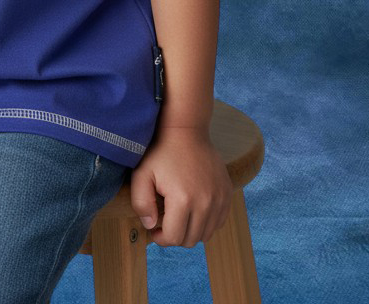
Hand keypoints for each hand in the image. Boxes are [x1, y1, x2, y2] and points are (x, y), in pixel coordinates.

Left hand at [128, 125, 232, 247]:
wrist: (186, 129)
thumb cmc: (161, 151)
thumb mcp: (141, 174)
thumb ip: (141, 204)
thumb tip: (151, 226)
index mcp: (183, 199)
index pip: (174, 238)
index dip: (161, 238)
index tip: (154, 229)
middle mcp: (206, 202)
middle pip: (191, 239)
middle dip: (175, 236)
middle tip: (165, 222)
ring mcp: (220, 198)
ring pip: (206, 234)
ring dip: (191, 231)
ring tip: (179, 216)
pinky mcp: (227, 193)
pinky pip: (219, 221)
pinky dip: (207, 222)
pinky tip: (193, 209)